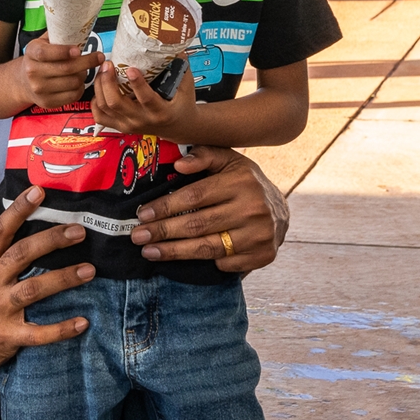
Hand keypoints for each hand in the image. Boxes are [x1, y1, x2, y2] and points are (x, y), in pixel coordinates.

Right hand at [0, 186, 94, 375]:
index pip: (1, 229)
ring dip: (63, 279)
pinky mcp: (8, 336)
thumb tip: (0, 202)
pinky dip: (60, 329)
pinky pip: (37, 333)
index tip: (39, 191)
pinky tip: (83, 323)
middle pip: (22, 254)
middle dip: (51, 240)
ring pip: (33, 290)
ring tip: (90, 270)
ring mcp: (0, 309)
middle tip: (79, 231)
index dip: (19, 209)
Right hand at [19, 35, 102, 109]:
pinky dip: (81, 88)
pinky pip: (73, 95)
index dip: (63, 51)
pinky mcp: (47, 102)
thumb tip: (80, 24)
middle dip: (86, 62)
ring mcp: (39, 89)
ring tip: (84, 69)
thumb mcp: (43, 42)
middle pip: (65, 69)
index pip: (45, 53)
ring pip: (73, 82)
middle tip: (99, 57)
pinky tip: (78, 81)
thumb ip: (57, 35)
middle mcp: (32, 72)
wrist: (24, 82)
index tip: (78, 50)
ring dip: (84, 75)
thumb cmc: (41, 58)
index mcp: (31, 52)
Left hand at [90, 58, 195, 136]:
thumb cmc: (182, 104)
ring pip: (104, 107)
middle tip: (108, 64)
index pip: (146, 99)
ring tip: (102, 71)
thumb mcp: (186, 86)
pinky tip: (100, 89)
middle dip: (107, 82)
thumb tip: (175, 44)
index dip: (137, 84)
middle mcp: (142, 120)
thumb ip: (181, 66)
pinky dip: (96, 102)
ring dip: (99, 87)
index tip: (131, 69)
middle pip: (115, 103)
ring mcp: (129, 125)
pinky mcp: (120, 127)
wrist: (178, 128)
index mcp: (161, 111)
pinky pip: (100, 117)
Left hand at [130, 147, 286, 273]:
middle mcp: (252, 208)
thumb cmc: (245, 182)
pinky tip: (185, 261)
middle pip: (198, 224)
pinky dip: (205, 263)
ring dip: (174, 252)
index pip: (195, 196)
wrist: (282, 210)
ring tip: (150, 252)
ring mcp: (260, 234)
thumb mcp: (228, 160)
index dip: (166, 206)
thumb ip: (204, 155)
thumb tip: (179, 164)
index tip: (142, 214)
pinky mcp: (264, 255)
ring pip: (208, 248)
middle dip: (163, 231)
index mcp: (240, 181)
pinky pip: (226, 264)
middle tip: (138, 236)